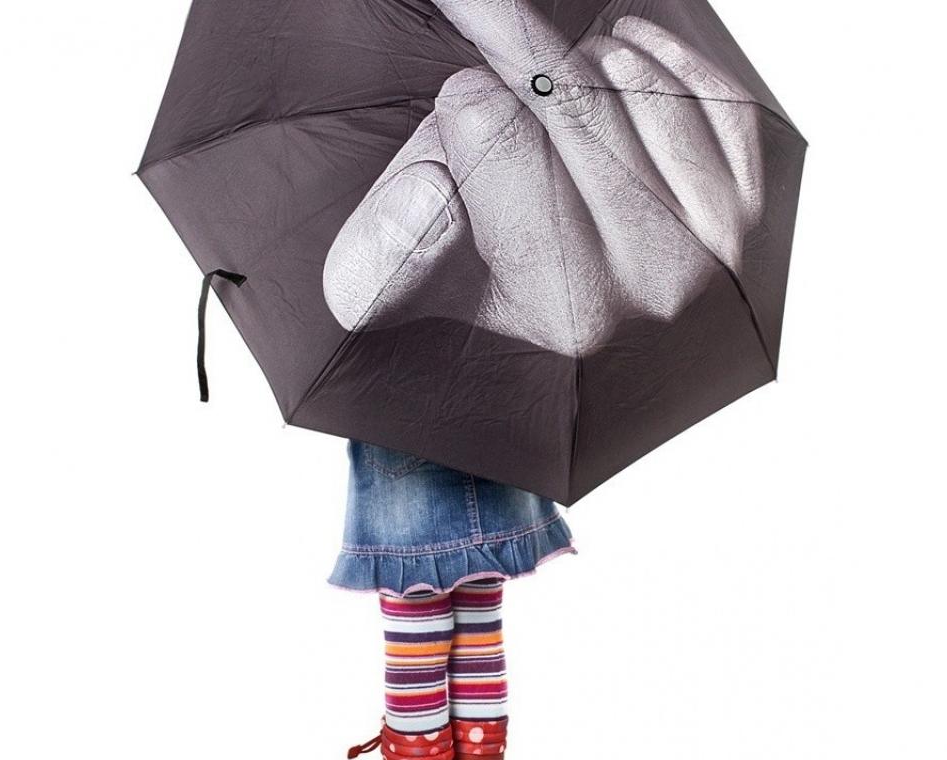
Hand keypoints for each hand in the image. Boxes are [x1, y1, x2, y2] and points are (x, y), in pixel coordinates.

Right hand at [323, 2, 763, 355]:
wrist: (550, 348)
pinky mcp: (747, 216)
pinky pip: (714, 95)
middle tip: (491, 42)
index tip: (456, 93)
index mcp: (564, 309)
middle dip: (518, 58)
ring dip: (585, 58)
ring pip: (640, 88)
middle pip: (574, 103)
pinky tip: (622, 52)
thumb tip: (435, 185)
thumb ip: (384, 246)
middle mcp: (654, 287)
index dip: (462, 97)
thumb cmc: (461, 306)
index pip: (498, 136)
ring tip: (549, 76)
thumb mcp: (382, 294)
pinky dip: (664, 56)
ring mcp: (715, 250)